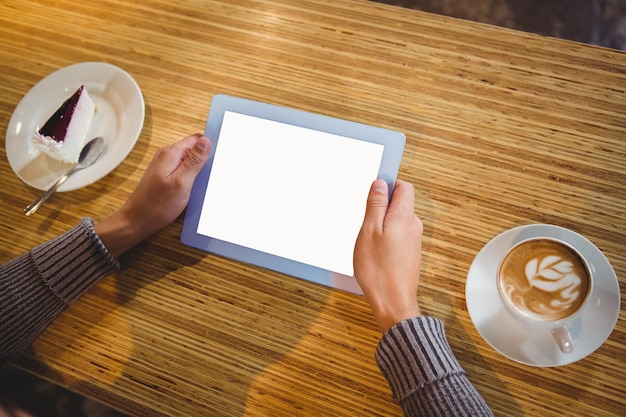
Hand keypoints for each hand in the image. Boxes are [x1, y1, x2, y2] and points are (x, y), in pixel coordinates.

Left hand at [95, 134, 210, 256]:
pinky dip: (190, 178)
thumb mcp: (182, 182)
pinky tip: (192, 189)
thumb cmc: (157, 205)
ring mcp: (164, 166)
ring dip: (197, 171)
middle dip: (204, 160)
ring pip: (188, 161)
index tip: (218, 157)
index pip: (196, 139)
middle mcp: (166, 156)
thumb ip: (194, 161)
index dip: (209, 146)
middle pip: (192, 149)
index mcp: (170, 153)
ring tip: (200, 184)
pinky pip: (182, 171)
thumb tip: (205, 141)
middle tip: (209, 175)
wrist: (137, 221)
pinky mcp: (164, 176)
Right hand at [353, 179, 422, 333]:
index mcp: (405, 216)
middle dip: (382, 207)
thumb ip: (376, 204)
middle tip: (366, 223)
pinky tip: (377, 252)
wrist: (393, 302)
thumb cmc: (379, 270)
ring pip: (397, 219)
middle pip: (400, 202)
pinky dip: (386, 238)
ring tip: (370, 242)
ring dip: (382, 225)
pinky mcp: (411, 251)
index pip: (403, 186)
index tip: (374, 190)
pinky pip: (398, 234)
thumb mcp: (369, 230)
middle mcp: (414, 225)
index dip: (388, 184)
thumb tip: (380, 184)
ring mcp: (414, 239)